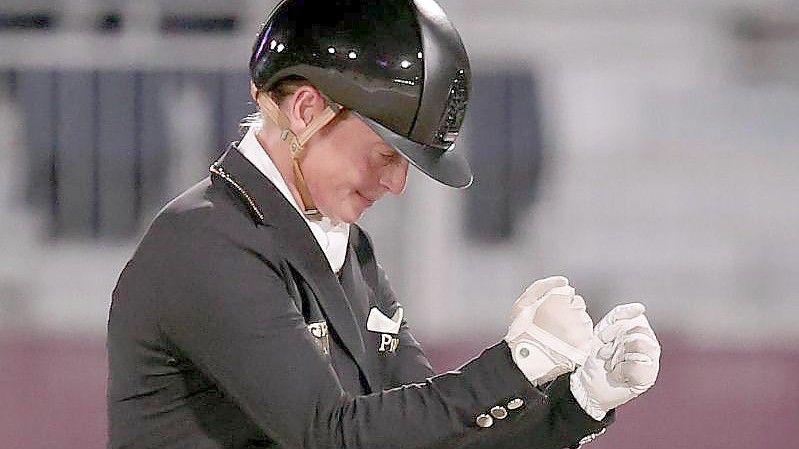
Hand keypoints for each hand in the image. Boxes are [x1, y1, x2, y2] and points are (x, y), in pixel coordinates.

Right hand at [505, 276, 593, 385]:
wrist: (526, 363)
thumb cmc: (521, 333)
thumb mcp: (522, 303)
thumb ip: (543, 286)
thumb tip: (563, 281)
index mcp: (558, 302)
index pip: (569, 294)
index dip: (558, 302)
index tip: (549, 312)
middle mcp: (572, 315)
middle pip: (578, 306)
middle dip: (568, 312)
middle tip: (553, 324)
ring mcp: (580, 332)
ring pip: (584, 321)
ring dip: (574, 325)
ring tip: (558, 335)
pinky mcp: (585, 346)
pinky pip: (587, 337)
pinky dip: (578, 339)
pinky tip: (564, 344)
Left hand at [570, 303, 660, 420]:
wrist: (586, 384)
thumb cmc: (595, 357)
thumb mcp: (603, 330)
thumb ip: (620, 314)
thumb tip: (641, 308)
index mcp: (638, 331)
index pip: (634, 320)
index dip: (613, 331)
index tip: (603, 340)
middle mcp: (648, 344)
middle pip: (636, 333)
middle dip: (615, 345)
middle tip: (606, 355)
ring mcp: (651, 360)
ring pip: (639, 347)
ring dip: (617, 357)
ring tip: (612, 365)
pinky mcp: (649, 377)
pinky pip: (639, 366)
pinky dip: (622, 371)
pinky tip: (618, 375)